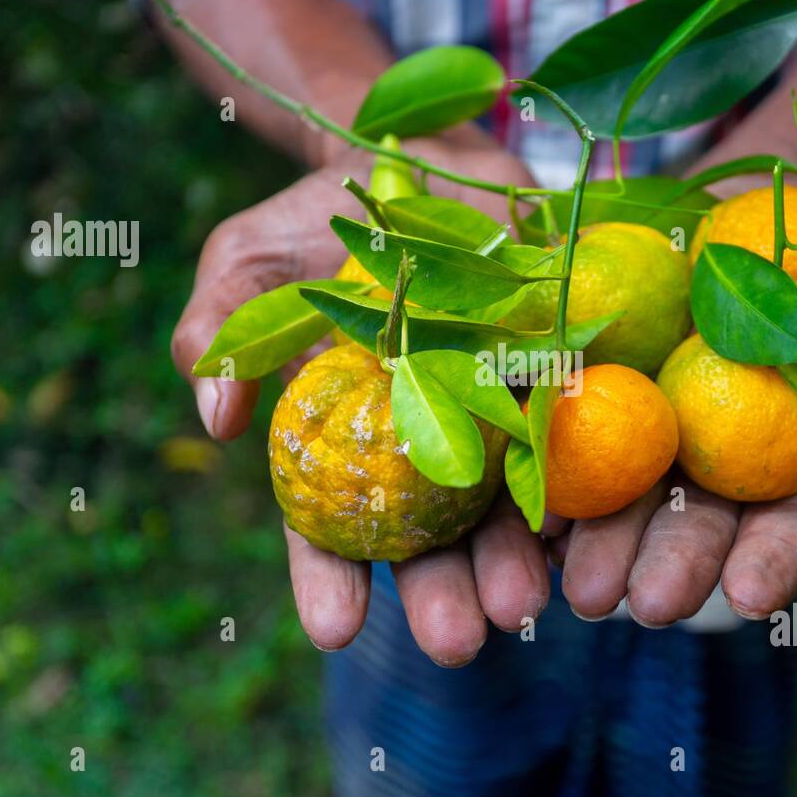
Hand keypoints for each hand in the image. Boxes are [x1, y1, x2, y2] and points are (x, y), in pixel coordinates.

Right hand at [172, 130, 553, 665]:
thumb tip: (214, 419)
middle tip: (458, 641)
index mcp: (348, 435)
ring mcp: (493, 407)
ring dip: (515, 558)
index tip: (334, 630)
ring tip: (526, 605)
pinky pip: (567, 425)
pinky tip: (581, 529)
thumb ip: (221, 330)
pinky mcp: (552, 364)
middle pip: (433, 534)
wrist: (417, 155)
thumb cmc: (321, 219)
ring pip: (507, 502)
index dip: (330, 578)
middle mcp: (425, 439)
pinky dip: (577, 478)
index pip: (329, 523)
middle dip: (443, 592)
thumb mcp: (250, 263)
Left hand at [549, 216, 796, 625]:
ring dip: (601, 548)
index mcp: (786, 449)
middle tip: (644, 607)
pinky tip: (529, 519)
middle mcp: (711, 454)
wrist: (736, 191)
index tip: (754, 600)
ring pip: (620, 499)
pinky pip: (556, 438)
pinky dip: (542, 480)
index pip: (785, 522)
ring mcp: (644, 425)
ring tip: (580, 591)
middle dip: (671, 568)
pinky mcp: (582, 388)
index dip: (773, 561)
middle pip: (692, 524)